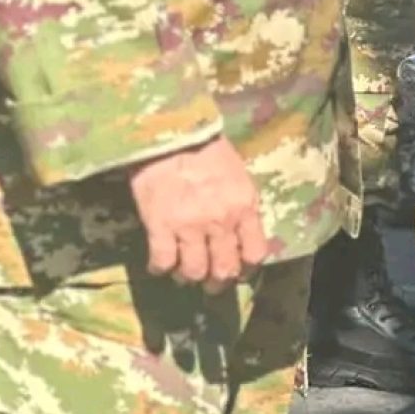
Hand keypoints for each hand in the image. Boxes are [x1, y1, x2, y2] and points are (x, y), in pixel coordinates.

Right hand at [129, 136, 267, 291]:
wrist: (172, 132)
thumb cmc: (207, 148)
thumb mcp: (238, 175)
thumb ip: (242, 205)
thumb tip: (242, 231)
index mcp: (244, 206)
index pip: (255, 253)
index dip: (247, 267)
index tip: (238, 268)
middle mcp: (221, 222)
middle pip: (225, 270)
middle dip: (218, 282)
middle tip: (210, 281)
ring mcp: (190, 227)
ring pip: (194, 273)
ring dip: (189, 276)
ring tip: (183, 270)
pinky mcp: (160, 227)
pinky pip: (163, 263)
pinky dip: (160, 268)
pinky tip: (158, 263)